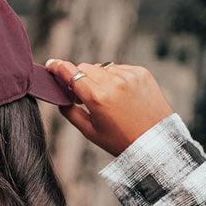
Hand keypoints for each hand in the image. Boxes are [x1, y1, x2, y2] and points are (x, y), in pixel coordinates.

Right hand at [44, 59, 173, 156]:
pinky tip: (120, 95)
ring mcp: (129, 75)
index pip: (71, 74)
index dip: (58, 67)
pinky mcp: (141, 72)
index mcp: (97, 98)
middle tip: (82, 95)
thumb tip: (60, 99)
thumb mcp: (91, 132)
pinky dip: (115, 78)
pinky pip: (119, 69)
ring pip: (102, 67)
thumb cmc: (121, 141)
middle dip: (80, 78)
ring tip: (106, 98)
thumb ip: (71, 113)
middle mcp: (113, 82)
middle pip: (85, 68)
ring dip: (98, 78)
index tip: (51, 64)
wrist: (155, 142)